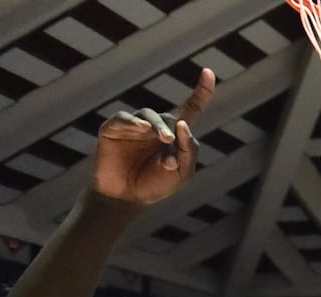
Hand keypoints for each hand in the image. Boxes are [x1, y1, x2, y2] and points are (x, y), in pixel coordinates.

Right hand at [93, 68, 214, 204]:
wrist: (126, 199)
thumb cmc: (155, 186)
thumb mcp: (182, 173)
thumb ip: (189, 151)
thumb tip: (183, 125)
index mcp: (175, 136)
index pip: (191, 109)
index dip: (201, 92)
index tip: (207, 72)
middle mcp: (155, 127)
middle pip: (169, 118)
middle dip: (173, 134)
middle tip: (172, 152)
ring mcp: (133, 126)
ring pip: (149, 116)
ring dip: (159, 128)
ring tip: (164, 141)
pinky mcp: (113, 129)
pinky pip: (124, 118)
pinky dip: (134, 122)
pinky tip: (143, 129)